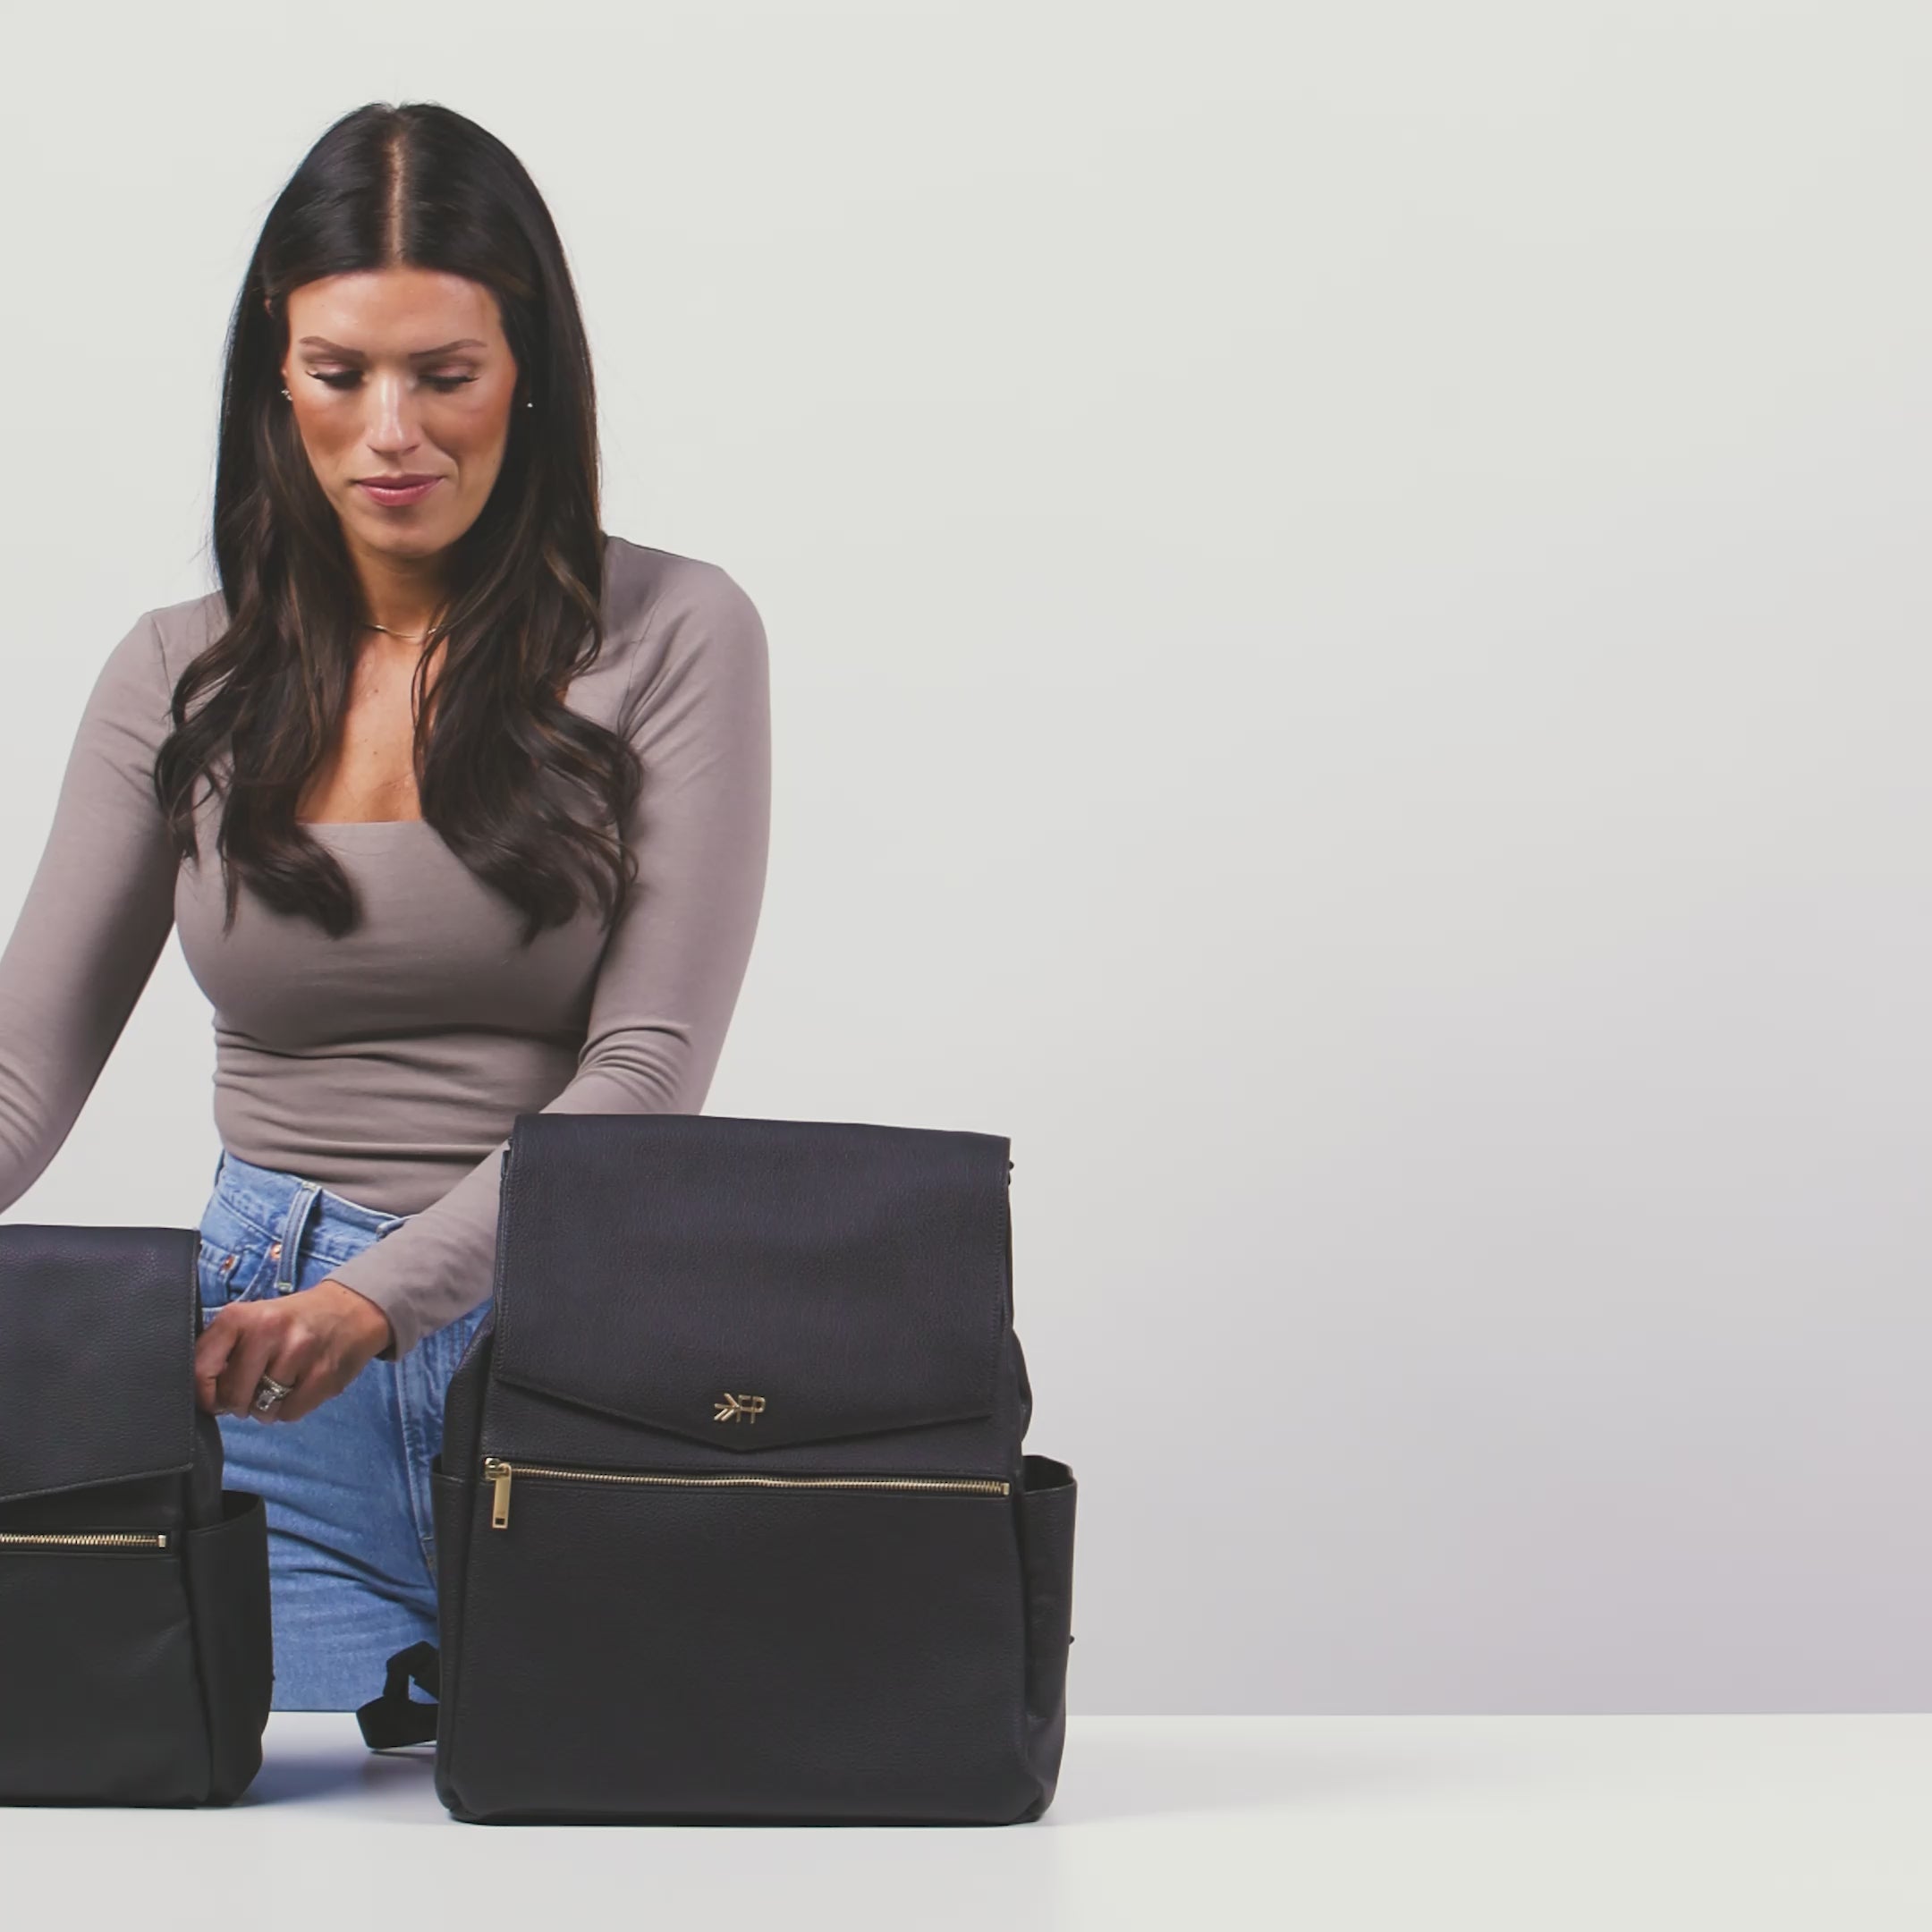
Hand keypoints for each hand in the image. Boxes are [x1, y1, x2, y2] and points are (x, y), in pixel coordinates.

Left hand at [194, 1279, 394, 1422]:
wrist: (351, 1309)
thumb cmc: (290, 1321)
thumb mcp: (251, 1320)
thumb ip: (222, 1351)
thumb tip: (203, 1397)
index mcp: (240, 1317)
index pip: (200, 1370)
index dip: (204, 1394)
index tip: (215, 1396)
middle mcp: (268, 1331)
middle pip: (232, 1397)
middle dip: (239, 1403)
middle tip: (254, 1389)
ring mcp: (299, 1352)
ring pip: (262, 1410)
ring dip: (267, 1408)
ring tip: (280, 1385)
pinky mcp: (324, 1374)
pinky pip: (290, 1414)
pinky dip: (291, 1409)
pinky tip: (300, 1388)